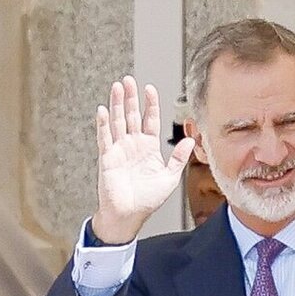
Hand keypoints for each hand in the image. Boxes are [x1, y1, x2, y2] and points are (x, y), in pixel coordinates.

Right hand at [91, 76, 195, 244]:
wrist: (128, 216)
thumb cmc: (147, 200)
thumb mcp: (169, 178)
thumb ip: (178, 158)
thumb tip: (191, 140)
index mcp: (148, 148)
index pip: (149, 120)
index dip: (150, 104)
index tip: (149, 89)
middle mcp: (133, 145)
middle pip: (131, 115)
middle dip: (130, 97)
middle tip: (129, 80)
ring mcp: (119, 150)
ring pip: (117, 121)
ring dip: (116, 104)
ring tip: (116, 87)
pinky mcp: (108, 158)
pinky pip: (105, 137)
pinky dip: (104, 124)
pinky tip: (103, 110)